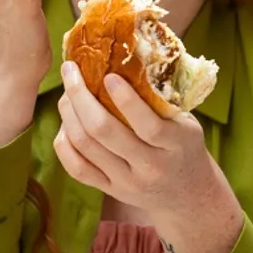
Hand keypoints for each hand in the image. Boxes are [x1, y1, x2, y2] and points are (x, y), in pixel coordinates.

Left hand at [54, 62, 242, 242]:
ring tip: (67, 92)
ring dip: (69, 113)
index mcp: (176, 145)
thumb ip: (163, 100)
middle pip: (103, 132)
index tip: (108, 74)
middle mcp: (150, 167)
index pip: (148, 125)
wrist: (188, 194)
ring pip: (85, 146)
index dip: (125, 99)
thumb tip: (130, 58)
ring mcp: (126, 182)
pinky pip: (76, 168)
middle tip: (71, 70)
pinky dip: (64, 142)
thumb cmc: (185, 147)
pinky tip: (67, 123)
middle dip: (80, 96)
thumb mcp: (187, 124)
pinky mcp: (109, 191)